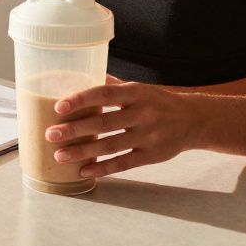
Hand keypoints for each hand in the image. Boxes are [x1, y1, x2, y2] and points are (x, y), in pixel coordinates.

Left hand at [45, 75, 194, 177]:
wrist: (194, 120)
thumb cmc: (159, 102)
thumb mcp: (139, 88)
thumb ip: (113, 85)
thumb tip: (83, 73)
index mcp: (136, 93)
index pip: (104, 93)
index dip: (81, 100)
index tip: (59, 107)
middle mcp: (142, 113)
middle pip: (104, 123)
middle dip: (75, 130)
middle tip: (51, 135)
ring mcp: (148, 136)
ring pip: (111, 146)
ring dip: (83, 152)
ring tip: (60, 156)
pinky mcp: (152, 156)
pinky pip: (124, 164)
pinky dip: (102, 169)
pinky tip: (83, 171)